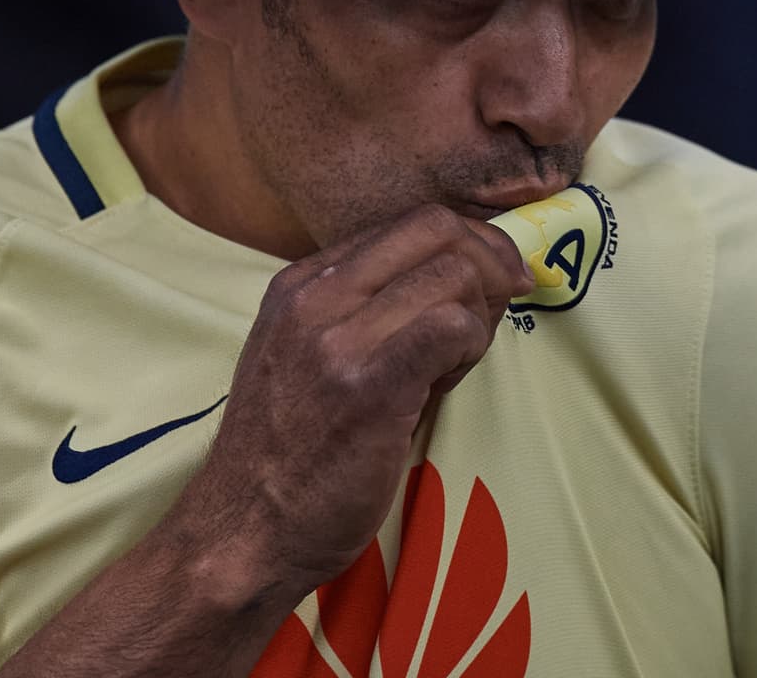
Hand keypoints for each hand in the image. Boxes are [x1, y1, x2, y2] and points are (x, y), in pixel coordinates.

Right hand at [178, 204, 531, 597]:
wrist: (244, 532)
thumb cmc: (287, 453)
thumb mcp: (306, 355)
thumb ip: (366, 310)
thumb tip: (461, 279)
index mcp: (301, 283)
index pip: (405, 223)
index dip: (465, 240)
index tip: (494, 271)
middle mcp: (316, 297)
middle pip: (433, 227)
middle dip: (490, 255)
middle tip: (512, 293)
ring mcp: (339, 339)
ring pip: (451, 272)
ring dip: (480, 311)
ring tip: (462, 358)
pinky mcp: (369, 387)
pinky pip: (450, 327)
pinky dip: (471, 343)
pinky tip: (452, 378)